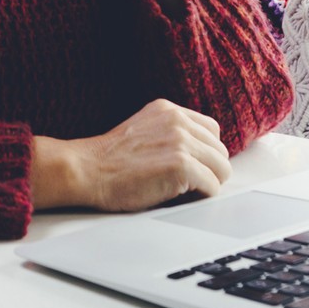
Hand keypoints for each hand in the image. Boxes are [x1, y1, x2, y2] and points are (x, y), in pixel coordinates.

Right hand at [31, 99, 229, 211]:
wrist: (87, 170)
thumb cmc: (110, 161)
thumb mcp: (143, 131)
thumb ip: (169, 133)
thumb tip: (200, 154)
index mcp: (168, 110)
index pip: (211, 130)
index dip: (203, 153)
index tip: (190, 167)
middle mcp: (178, 121)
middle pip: (219, 150)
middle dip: (208, 170)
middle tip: (185, 185)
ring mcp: (181, 142)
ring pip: (221, 169)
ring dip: (206, 184)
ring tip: (182, 191)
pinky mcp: (181, 166)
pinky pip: (212, 186)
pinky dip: (200, 197)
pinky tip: (178, 197)